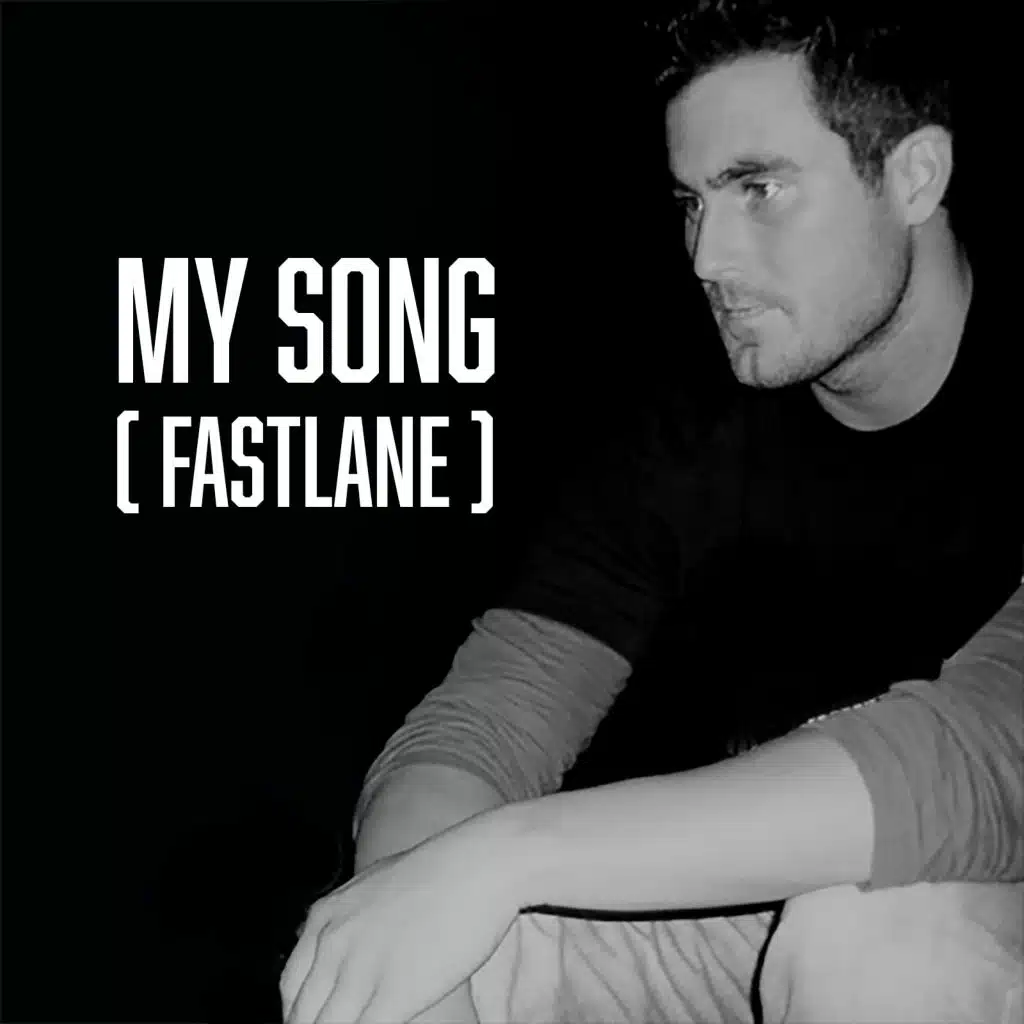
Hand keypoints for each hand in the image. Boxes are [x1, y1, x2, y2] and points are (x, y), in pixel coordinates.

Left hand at [280, 813, 519, 1022]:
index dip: (300, 1013)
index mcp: (325, 917)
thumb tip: (348, 945)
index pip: (290, 986)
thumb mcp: (378, 886)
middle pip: (302, 1014)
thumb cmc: (441, 871)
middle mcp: (333, 943)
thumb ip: (353, 918)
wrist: (479, 864)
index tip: (319, 1019)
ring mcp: (360, 969)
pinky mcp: (392, 992)